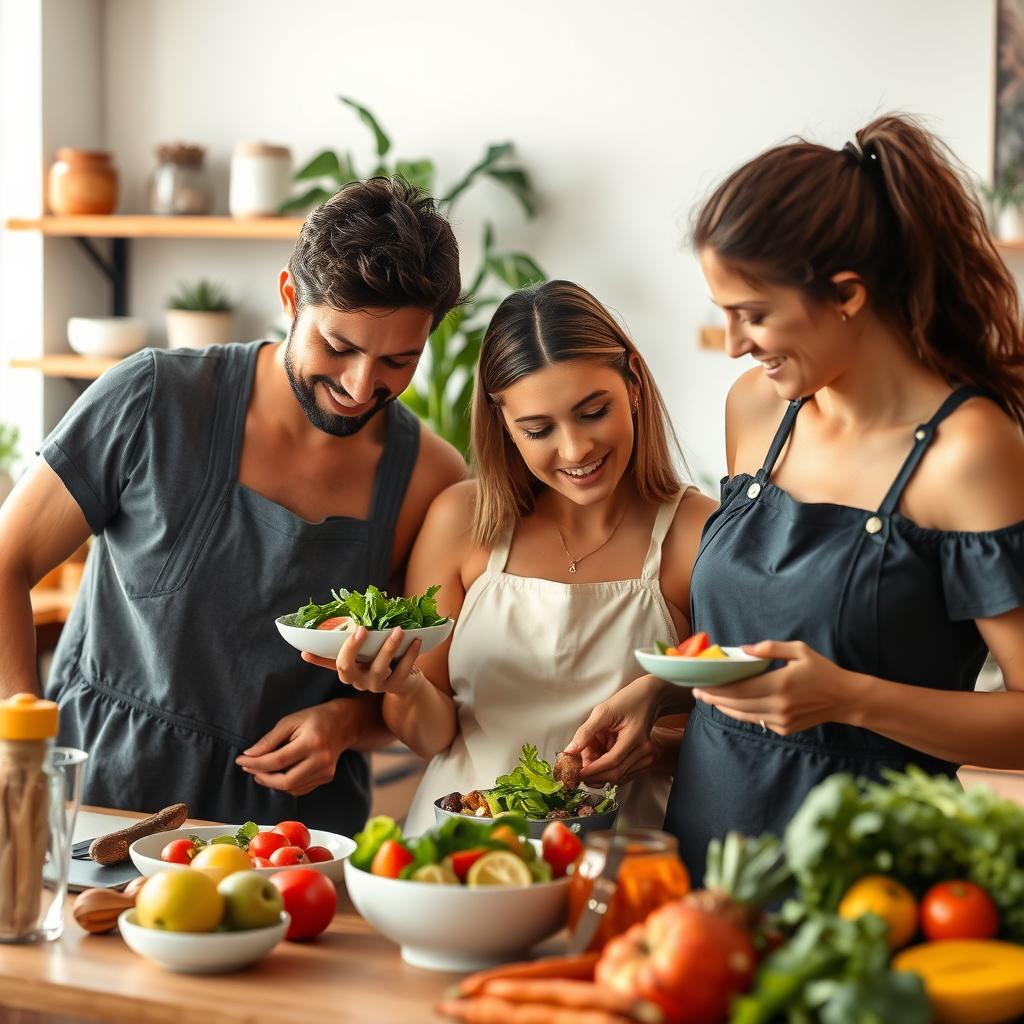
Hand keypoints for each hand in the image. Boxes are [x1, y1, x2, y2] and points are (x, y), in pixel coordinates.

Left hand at [234, 697, 377, 796]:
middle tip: (249, 768)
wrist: (344, 723)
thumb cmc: (314, 719)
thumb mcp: (290, 721)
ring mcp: (326, 772)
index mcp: (312, 742)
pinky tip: (277, 775)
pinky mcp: (327, 778)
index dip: (256, 763)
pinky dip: (285, 784)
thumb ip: (269, 740)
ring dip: (272, 783)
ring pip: (292, 788)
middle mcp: (321, 760)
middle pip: (285, 781)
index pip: (278, 761)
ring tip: (260, 771)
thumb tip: (249, 755)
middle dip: (263, 777)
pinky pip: (300, 788)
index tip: (241, 760)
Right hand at [300, 625, 422, 695]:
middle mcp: (359, 680)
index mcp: (349, 670)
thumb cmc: (381, 658)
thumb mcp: (367, 649)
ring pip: (379, 669)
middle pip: (346, 669)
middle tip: (362, 628)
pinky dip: (410, 654)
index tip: (338, 635)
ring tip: (399, 630)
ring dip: (389, 647)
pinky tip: (416, 640)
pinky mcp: (395, 685)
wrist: (405, 680)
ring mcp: (376, 685)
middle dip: (352, 648)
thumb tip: (339, 617)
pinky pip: (402, 670)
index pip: (334, 663)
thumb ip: (355, 638)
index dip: (330, 653)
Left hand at [564, 675, 665, 784]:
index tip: (577, 773)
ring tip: (591, 754)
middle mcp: (645, 752)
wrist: (647, 699)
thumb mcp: (602, 711)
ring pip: (619, 777)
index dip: (593, 770)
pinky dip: (609, 770)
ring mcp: (647, 759)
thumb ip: (586, 732)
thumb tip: (570, 751)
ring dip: (601, 772)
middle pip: (616, 774)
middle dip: (594, 774)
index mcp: (636, 738)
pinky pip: (624, 774)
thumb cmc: (626, 702)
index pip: (612, 762)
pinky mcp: (645, 762)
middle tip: (578, 767)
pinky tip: (602, 756)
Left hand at [692, 640, 856, 733]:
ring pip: (743, 716)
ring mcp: (781, 721)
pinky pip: (756, 721)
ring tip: (708, 698)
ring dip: (723, 707)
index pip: (739, 689)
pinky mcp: (784, 729)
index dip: (716, 688)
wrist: (845, 699)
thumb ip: (770, 648)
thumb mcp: (799, 650)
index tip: (699, 683)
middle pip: (736, 704)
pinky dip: (741, 713)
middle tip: (696, 691)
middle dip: (713, 698)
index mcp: (780, 684)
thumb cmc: (822, 671)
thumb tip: (743, 649)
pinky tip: (731, 705)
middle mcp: (779, 706)